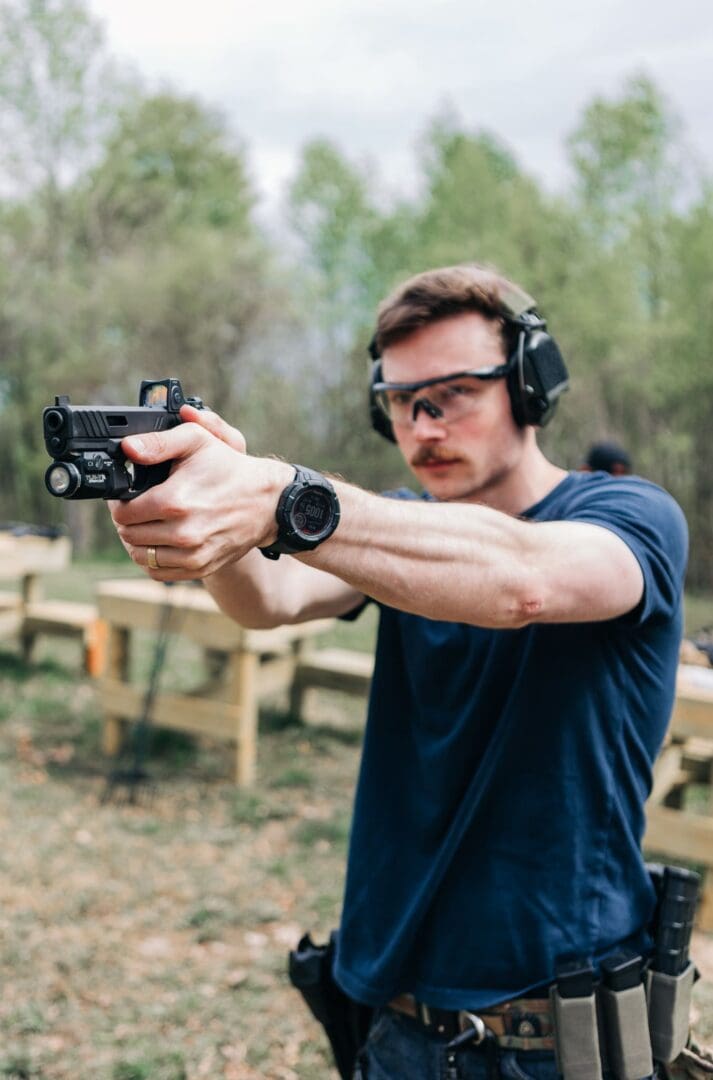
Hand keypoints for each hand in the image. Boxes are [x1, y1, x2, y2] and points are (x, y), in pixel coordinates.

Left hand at [109, 406, 292, 579]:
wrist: (266, 502)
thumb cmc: (230, 469)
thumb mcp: (196, 441)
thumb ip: (158, 442)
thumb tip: (127, 448)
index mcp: (175, 501)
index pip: (122, 513)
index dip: (118, 503)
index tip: (125, 496)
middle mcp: (183, 533)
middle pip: (128, 535)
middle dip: (126, 520)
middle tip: (135, 508)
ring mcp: (192, 555)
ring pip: (140, 556)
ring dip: (136, 541)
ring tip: (144, 524)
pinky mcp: (200, 568)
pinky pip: (158, 572)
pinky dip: (152, 559)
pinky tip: (158, 542)